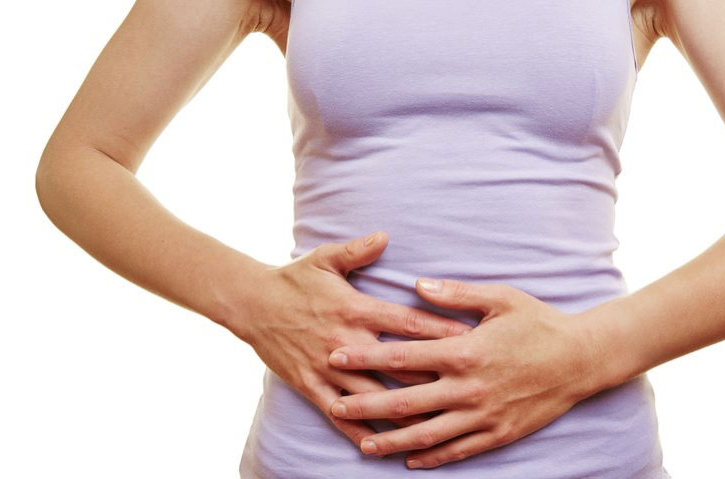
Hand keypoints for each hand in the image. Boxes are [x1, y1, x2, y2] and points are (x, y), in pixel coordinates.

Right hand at [227, 232, 472, 448]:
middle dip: (436, 378)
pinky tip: (384, 447)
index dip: (444, 334)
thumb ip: (359, 250)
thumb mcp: (326, 258)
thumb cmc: (295, 279)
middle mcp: (346, 342)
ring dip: (406, 413)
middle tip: (470, 391)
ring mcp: (328, 368)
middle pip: (400, 365)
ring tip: (438, 427)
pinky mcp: (311, 386)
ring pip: (375, 397)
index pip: (410, 324)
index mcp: (356, 309)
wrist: (249, 304)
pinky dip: (363, 433)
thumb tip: (386, 235)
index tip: (474, 342)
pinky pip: (340, 416)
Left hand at [325, 278, 603, 468]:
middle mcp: (469, 388)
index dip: (365, 356)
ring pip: (427, 434)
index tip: (335, 354)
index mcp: (464, 351)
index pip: (402, 357)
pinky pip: (458, 451)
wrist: (582, 359)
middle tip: (334, 403)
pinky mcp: (498, 434)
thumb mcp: (501, 298)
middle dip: (365, 404)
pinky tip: (410, 461)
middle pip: (405, 401)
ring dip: (391, 441)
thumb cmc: (540, 323)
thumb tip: (417, 286)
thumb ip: (457, 293)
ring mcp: (483, 415)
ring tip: (362, 445)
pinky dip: (432, 457)